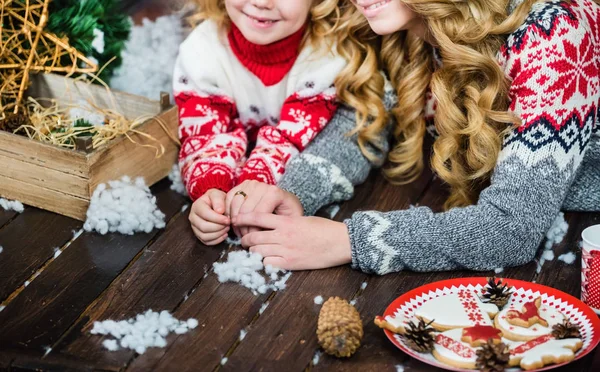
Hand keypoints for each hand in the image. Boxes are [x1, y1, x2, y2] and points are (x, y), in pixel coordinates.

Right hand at [189, 189, 229, 244]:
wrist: (215, 205)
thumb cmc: (217, 200)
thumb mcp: (217, 194)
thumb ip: (218, 200)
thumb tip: (219, 211)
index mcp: (197, 206)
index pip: (205, 215)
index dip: (218, 219)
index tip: (228, 219)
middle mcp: (193, 217)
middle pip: (204, 227)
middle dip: (219, 227)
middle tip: (228, 224)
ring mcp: (195, 227)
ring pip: (205, 236)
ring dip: (218, 234)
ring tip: (227, 228)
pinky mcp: (199, 235)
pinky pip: (207, 242)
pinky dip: (217, 240)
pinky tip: (224, 234)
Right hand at [225, 180, 303, 237]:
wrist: (286, 201)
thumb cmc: (289, 213)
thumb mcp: (290, 221)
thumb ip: (279, 226)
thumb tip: (264, 237)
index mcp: (274, 193)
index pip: (258, 215)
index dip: (254, 230)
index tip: (254, 240)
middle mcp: (261, 185)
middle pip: (245, 210)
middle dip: (244, 228)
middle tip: (246, 239)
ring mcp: (251, 184)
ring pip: (235, 205)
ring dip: (235, 221)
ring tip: (240, 232)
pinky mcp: (242, 185)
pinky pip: (229, 199)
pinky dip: (228, 212)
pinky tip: (234, 223)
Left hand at [232, 212, 351, 269]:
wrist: (340, 242)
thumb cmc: (323, 229)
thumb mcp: (302, 219)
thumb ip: (285, 222)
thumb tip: (269, 224)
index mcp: (286, 221)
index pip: (258, 217)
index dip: (243, 218)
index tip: (236, 219)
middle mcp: (283, 235)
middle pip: (253, 236)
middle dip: (245, 239)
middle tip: (244, 240)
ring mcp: (286, 250)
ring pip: (258, 251)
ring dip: (253, 251)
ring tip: (254, 250)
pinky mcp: (290, 264)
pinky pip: (268, 263)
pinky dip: (264, 261)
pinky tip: (267, 260)